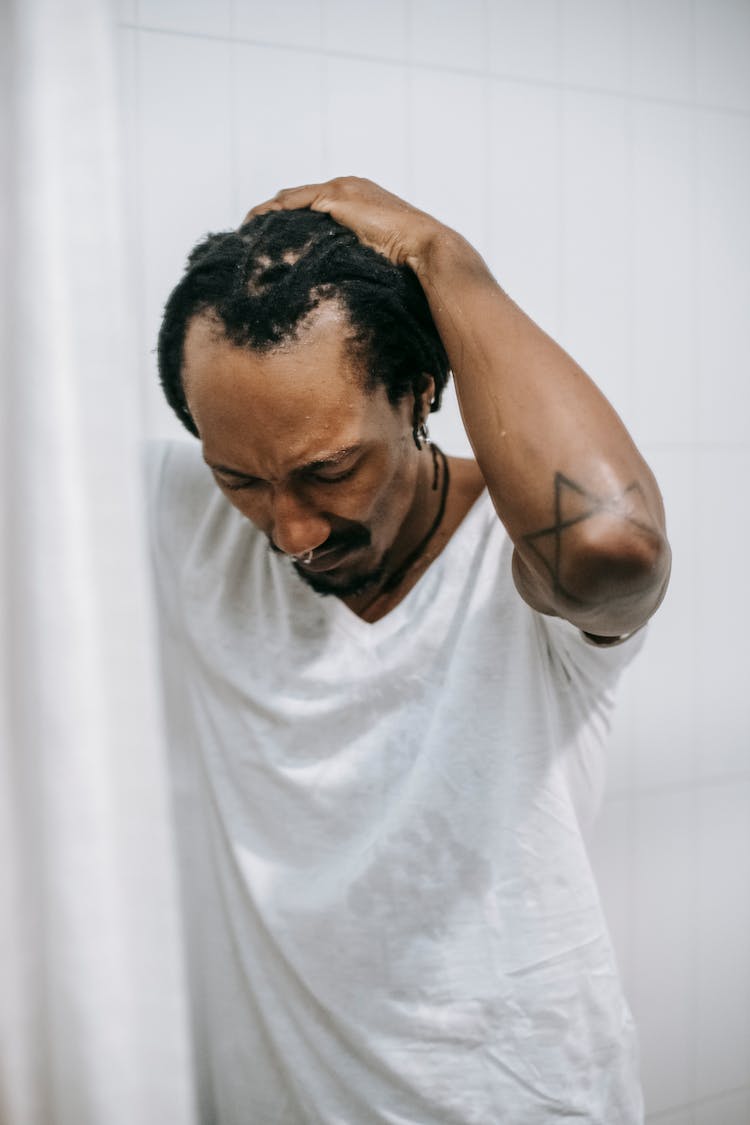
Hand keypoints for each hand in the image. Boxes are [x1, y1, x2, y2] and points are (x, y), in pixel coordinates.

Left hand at [243, 176, 444, 272]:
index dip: (288, 217)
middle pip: (295, 196)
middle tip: (248, 232)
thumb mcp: (374, 257)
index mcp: (356, 196)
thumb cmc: (408, 262)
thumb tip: (342, 282)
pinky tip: (257, 225)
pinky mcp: (338, 197)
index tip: (269, 235)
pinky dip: (273, 212)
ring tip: (245, 229)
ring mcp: (342, 189)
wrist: (426, 248)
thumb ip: (354, 257)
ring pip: (290, 197)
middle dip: (271, 212)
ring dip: (266, 212)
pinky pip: (294, 202)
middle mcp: (347, 186)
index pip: (311, 202)